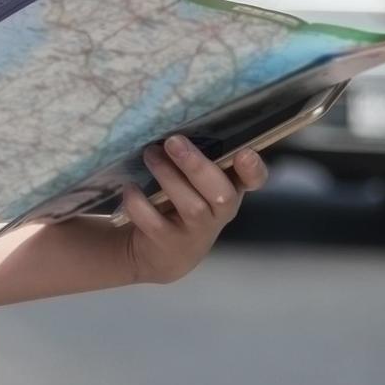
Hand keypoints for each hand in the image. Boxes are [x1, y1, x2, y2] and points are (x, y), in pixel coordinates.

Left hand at [120, 138, 267, 283]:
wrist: (159, 253)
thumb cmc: (179, 203)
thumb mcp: (192, 182)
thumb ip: (193, 159)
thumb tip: (175, 131)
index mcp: (230, 189)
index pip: (253, 180)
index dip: (253, 169)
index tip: (245, 153)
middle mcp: (219, 212)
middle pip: (222, 193)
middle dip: (197, 166)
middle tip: (173, 141)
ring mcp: (196, 232)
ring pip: (191, 206)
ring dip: (168, 177)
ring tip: (149, 154)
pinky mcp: (169, 244)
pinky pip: (155, 223)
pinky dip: (140, 203)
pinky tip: (131, 187)